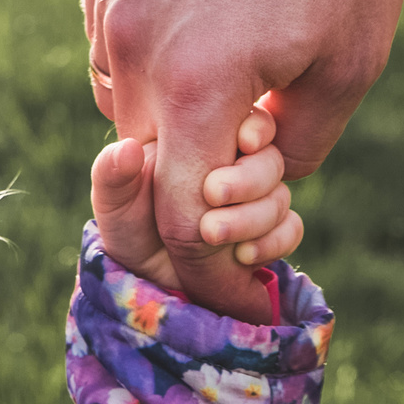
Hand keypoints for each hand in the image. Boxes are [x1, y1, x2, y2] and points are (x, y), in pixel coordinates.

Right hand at [84, 0, 402, 313]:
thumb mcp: (352, 60)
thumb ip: (298, 146)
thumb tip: (253, 185)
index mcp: (200, 87)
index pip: (176, 216)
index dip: (210, 250)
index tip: (245, 245)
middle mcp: (134, 52)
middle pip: (143, 161)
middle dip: (192, 171)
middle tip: (254, 137)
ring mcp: (107, 3)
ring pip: (120, 98)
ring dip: (169, 108)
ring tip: (233, 62)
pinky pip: (110, 36)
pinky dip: (150, 50)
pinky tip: (202, 14)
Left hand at [92, 107, 302, 323]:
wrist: (154, 282)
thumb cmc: (132, 231)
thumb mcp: (115, 205)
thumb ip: (112, 176)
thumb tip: (127, 149)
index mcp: (207, 143)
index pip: (247, 121)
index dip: (255, 128)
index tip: (244, 141)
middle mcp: (239, 167)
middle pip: (270, 160)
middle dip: (249, 179)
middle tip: (213, 194)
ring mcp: (257, 201)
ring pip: (280, 196)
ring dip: (252, 217)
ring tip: (211, 233)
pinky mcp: (269, 233)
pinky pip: (290, 230)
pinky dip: (273, 242)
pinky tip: (242, 255)